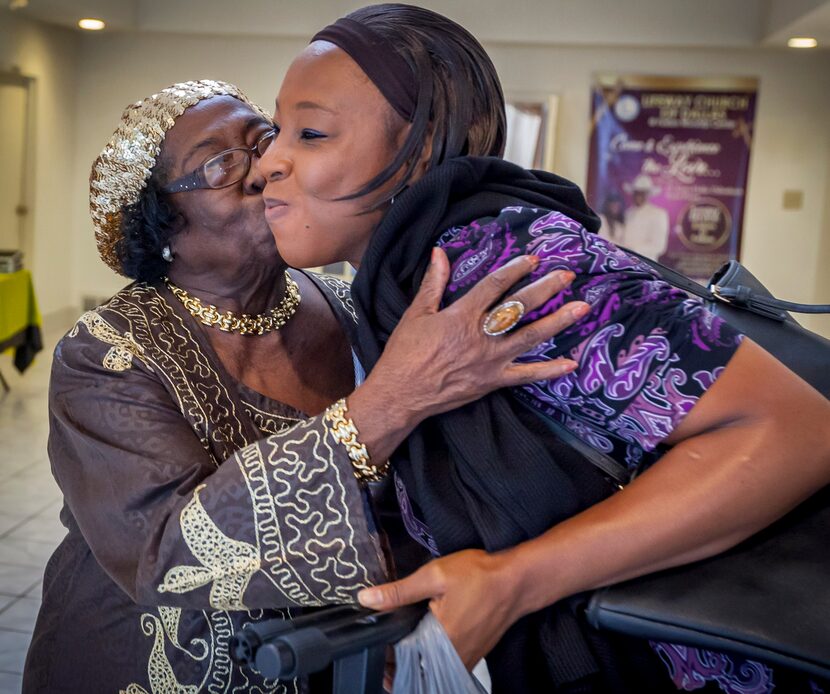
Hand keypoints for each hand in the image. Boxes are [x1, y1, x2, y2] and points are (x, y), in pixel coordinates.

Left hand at [357, 549, 521, 668]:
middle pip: (417, 667)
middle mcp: (454, 657)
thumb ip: (399, 592)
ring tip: (407, 633)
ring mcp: (466, 657)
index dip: (386, 653)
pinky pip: (447, 659)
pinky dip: (434, 650)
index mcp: (440, 642)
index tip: (378, 640)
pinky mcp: (474, 653)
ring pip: (432, 665)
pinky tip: (430, 631)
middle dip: (400, 656)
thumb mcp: (434, 576)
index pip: (402, 662)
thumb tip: (368, 599)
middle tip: (390, 636)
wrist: (517, 580)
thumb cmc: (480, 576)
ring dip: (417, 654)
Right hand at [361, 248, 587, 428]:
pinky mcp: (493, 381)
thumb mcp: (416, 314)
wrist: (400, 394)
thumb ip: (433, 283)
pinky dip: (549, 371)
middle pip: (520, 307)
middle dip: (546, 289)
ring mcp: (491, 360)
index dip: (516, 269)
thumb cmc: (404, 353)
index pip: (495, 285)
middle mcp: (481, 335)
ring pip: (531, 337)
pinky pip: (526, 376)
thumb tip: (439, 252)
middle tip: (567, 276)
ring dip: (558, 321)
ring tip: (582, 308)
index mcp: (462, 316)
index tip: (534, 259)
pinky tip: (571, 364)